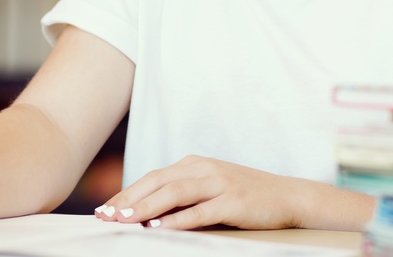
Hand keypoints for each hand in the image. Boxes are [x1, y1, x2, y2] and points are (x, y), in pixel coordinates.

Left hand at [92, 155, 311, 230]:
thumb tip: (146, 213)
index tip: (104, 210)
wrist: (287, 196)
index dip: (127, 193)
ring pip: (174, 192)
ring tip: (125, 220)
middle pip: (157, 182)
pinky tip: (160, 228)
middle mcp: (203, 168)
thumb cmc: (245, 196)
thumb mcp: (210, 188)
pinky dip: (177, 219)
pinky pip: (200, 211)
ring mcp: (219, 183)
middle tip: (105, 216)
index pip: (152, 178)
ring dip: (147, 207)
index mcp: (194, 164)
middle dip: (129, 200)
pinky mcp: (233, 201)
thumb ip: (183, 195)